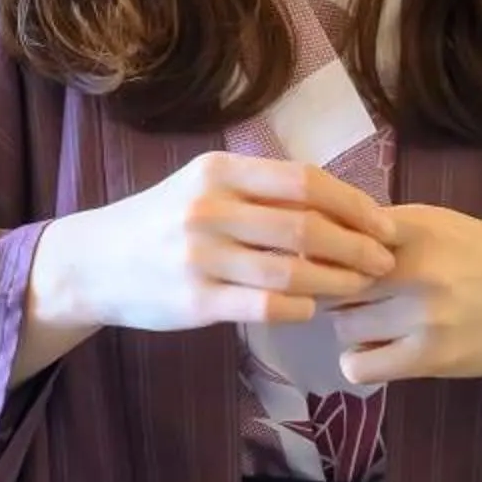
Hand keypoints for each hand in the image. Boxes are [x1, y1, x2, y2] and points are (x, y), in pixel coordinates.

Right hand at [24, 154, 397, 364]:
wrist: (95, 263)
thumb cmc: (163, 221)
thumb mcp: (204, 186)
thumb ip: (262, 189)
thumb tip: (342, 203)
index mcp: (219, 172)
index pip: (306, 181)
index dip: (355, 204)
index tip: (386, 224)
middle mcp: (210, 209)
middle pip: (307, 227)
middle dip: (358, 247)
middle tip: (384, 262)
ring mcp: (200, 256)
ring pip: (292, 272)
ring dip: (337, 282)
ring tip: (358, 287)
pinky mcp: (195, 301)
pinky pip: (265, 308)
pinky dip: (299, 309)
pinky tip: (311, 309)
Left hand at [324, 205, 481, 384]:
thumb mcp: (438, 223)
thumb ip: (384, 228)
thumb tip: (320, 235)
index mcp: (416, 228)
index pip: (339, 236)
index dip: (323, 250)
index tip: (326, 257)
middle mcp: (417, 269)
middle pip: (334, 283)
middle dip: (338, 289)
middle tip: (357, 293)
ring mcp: (424, 316)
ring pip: (344, 325)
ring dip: (352, 324)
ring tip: (377, 319)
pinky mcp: (432, 358)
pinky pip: (359, 366)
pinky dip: (361, 360)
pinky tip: (379, 350)